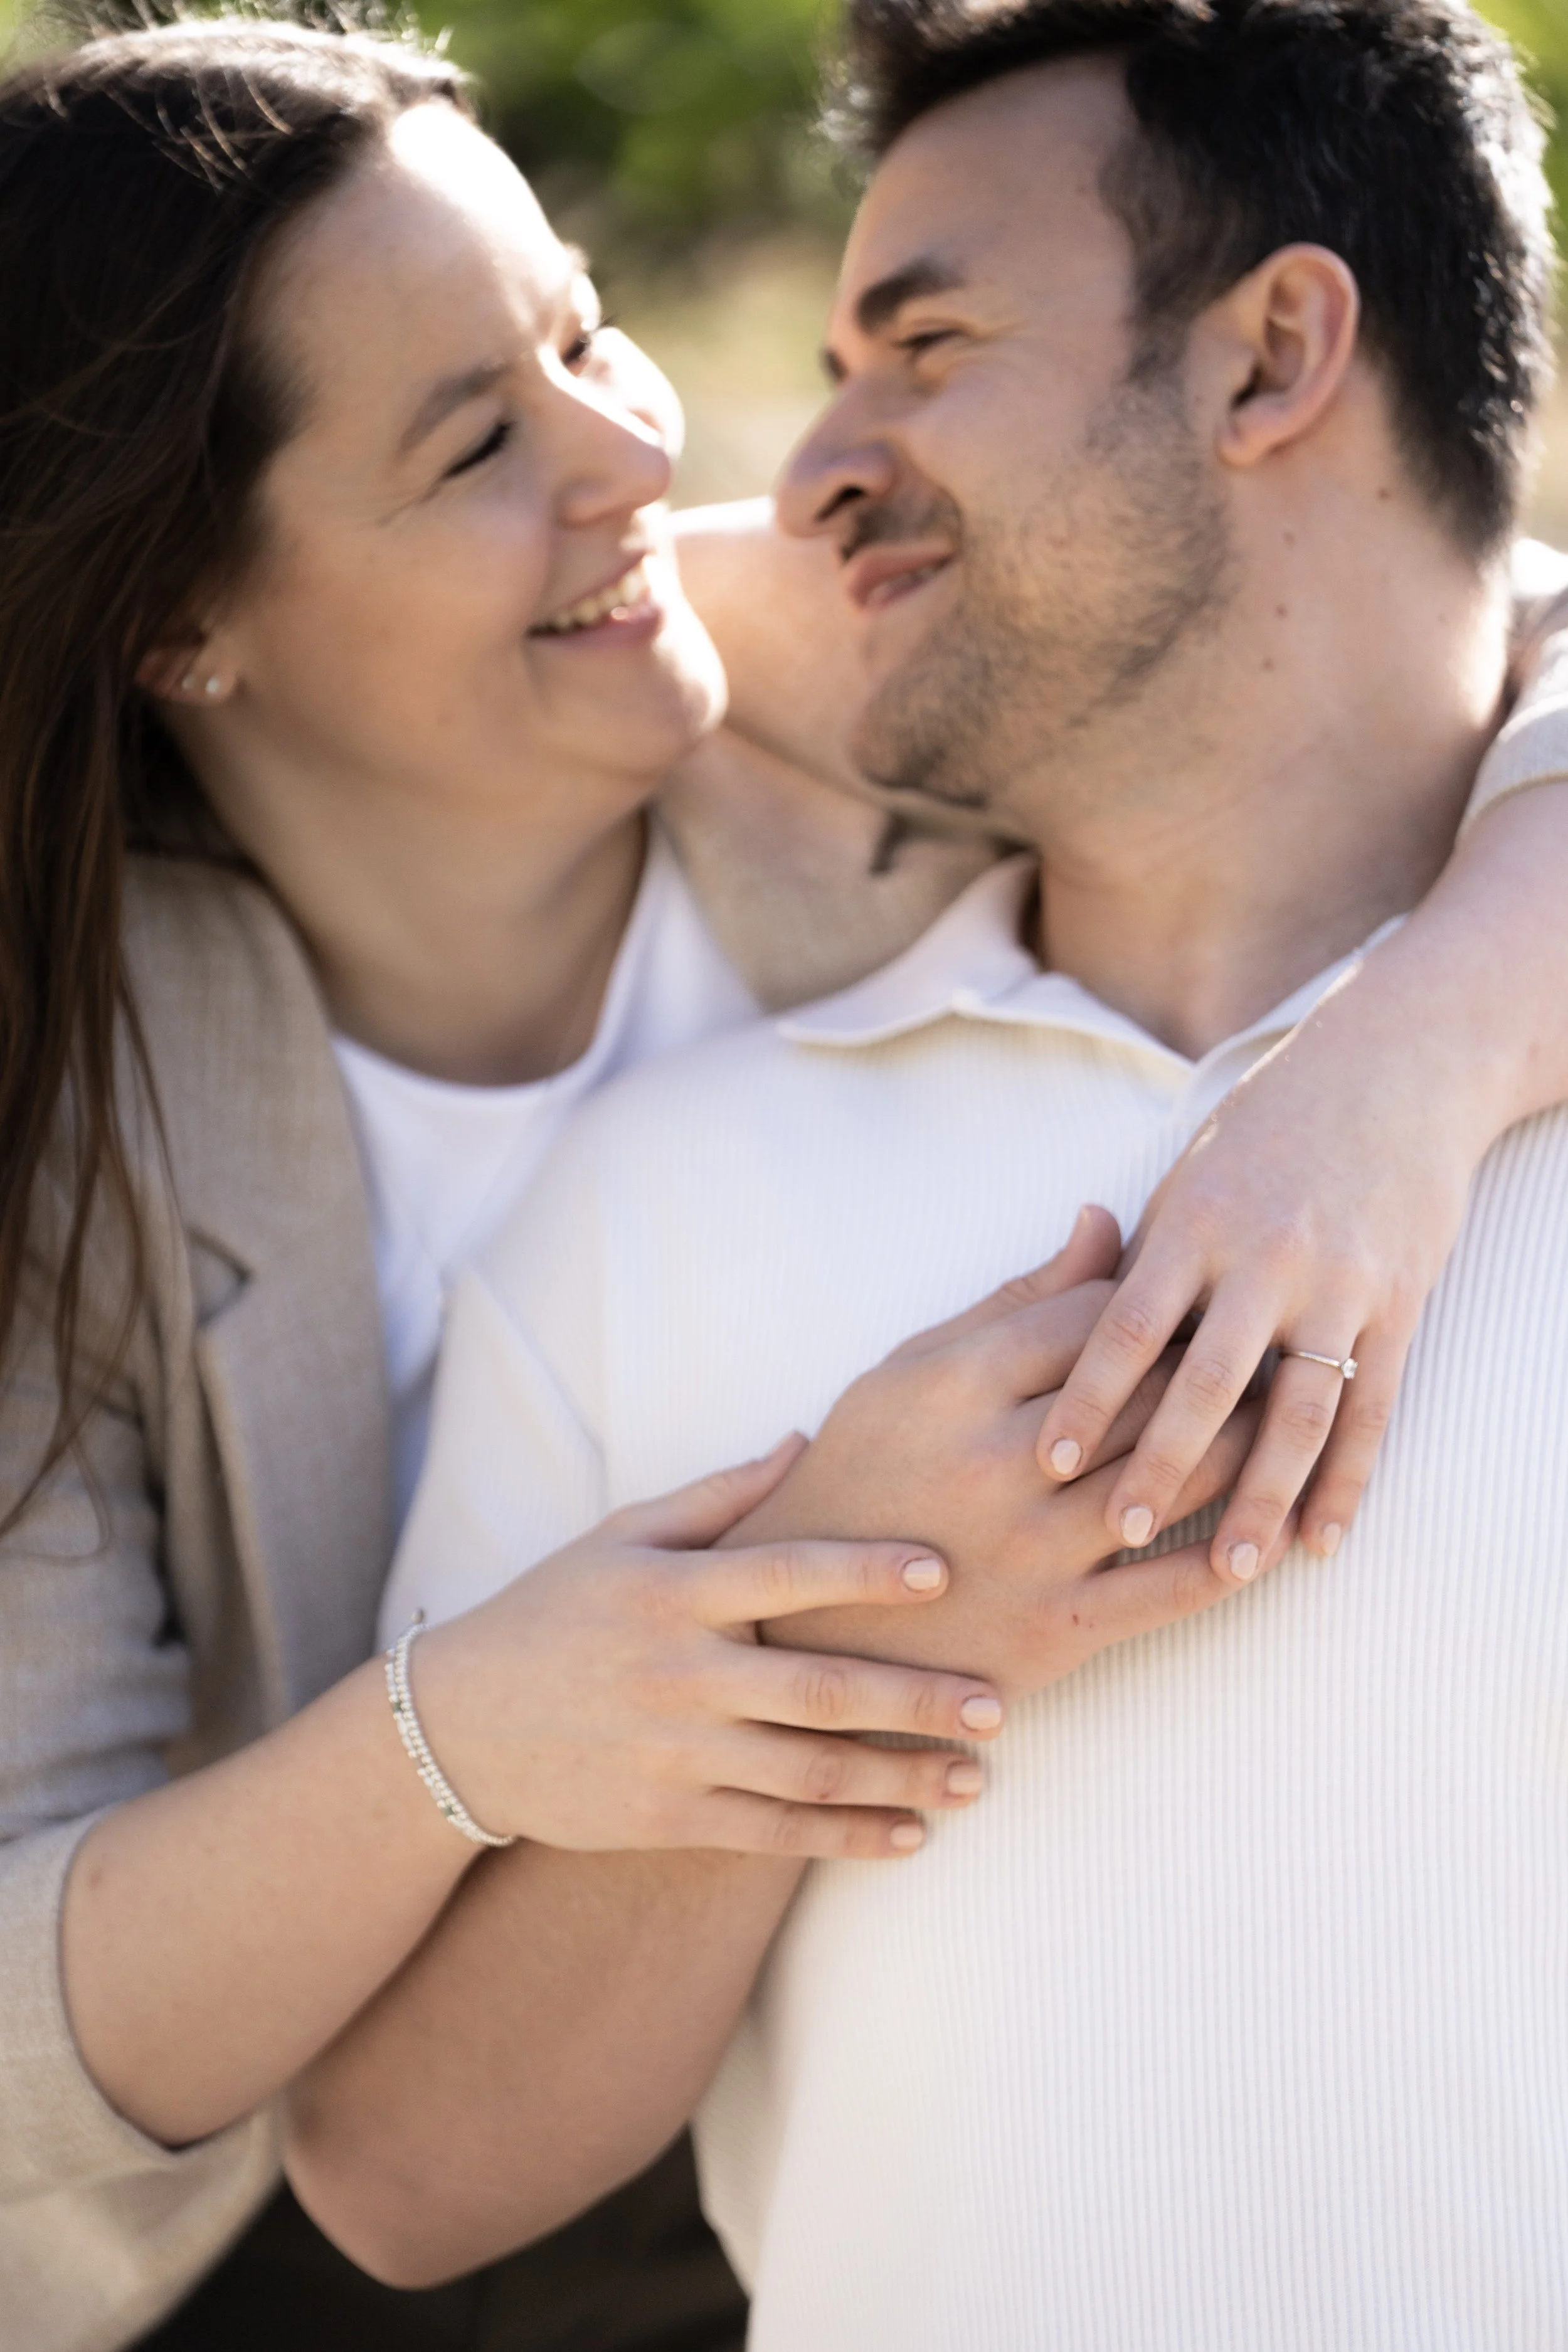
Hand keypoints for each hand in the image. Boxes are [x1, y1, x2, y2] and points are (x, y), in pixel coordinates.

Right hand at [413, 1440, 1005, 1863]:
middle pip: (817, 1688)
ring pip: (809, 1772)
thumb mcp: (620, 1535)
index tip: (943, 1567)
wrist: (458, 1727)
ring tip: (979, 1778)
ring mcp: (675, 1754)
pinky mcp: (669, 1819)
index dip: (864, 1569)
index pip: (782, 1573)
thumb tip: (806, 1439)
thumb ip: (720, 1495)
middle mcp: (678, 1675)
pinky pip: (775, 1834)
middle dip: (916, 1697)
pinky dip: (848, 1838)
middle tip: (998, 1700)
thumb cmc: (551, 1611)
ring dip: (901, 1779)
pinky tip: (911, 1837)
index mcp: (671, 1592)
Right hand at [729, 1212, 1285, 1700]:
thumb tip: (1102, 1221)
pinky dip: (1232, 1560)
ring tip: (1294, 1417)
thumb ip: (1014, 1299)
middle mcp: (1001, 1461)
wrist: (805, 1627)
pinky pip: (1168, 1590)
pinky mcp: (1057, 1626)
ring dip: (1248, 1448)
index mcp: (957, 1385)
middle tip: (1281, 1336)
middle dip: (1223, 1362)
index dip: (1161, 1300)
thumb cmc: (861, 1473)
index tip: (1203, 1291)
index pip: (1097, 1318)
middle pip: (1150, 1391)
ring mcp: (1033, 1548)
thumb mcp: (910, 1371)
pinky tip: (1272, 1534)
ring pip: (1177, 1481)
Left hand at [1035, 990, 1478, 1577]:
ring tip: (1230, 1566)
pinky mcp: (1399, 1304)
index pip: (1126, 1325)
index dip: (1088, 1397)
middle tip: (1118, 1531)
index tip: (1048, 1461)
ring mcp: (1338, 1284)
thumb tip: (1066, 1327)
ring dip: (1261, 1495)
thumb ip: (1137, 1258)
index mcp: (1194, 1221)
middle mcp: (1264, 1256)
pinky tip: (1322, 1539)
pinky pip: (1371, 1409)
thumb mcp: (1190, 1175)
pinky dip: (1347, 1480)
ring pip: (1295, 1411)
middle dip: (1160, 1462)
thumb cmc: (1270, 1126)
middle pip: (1205, 1381)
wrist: (1396, 1068)